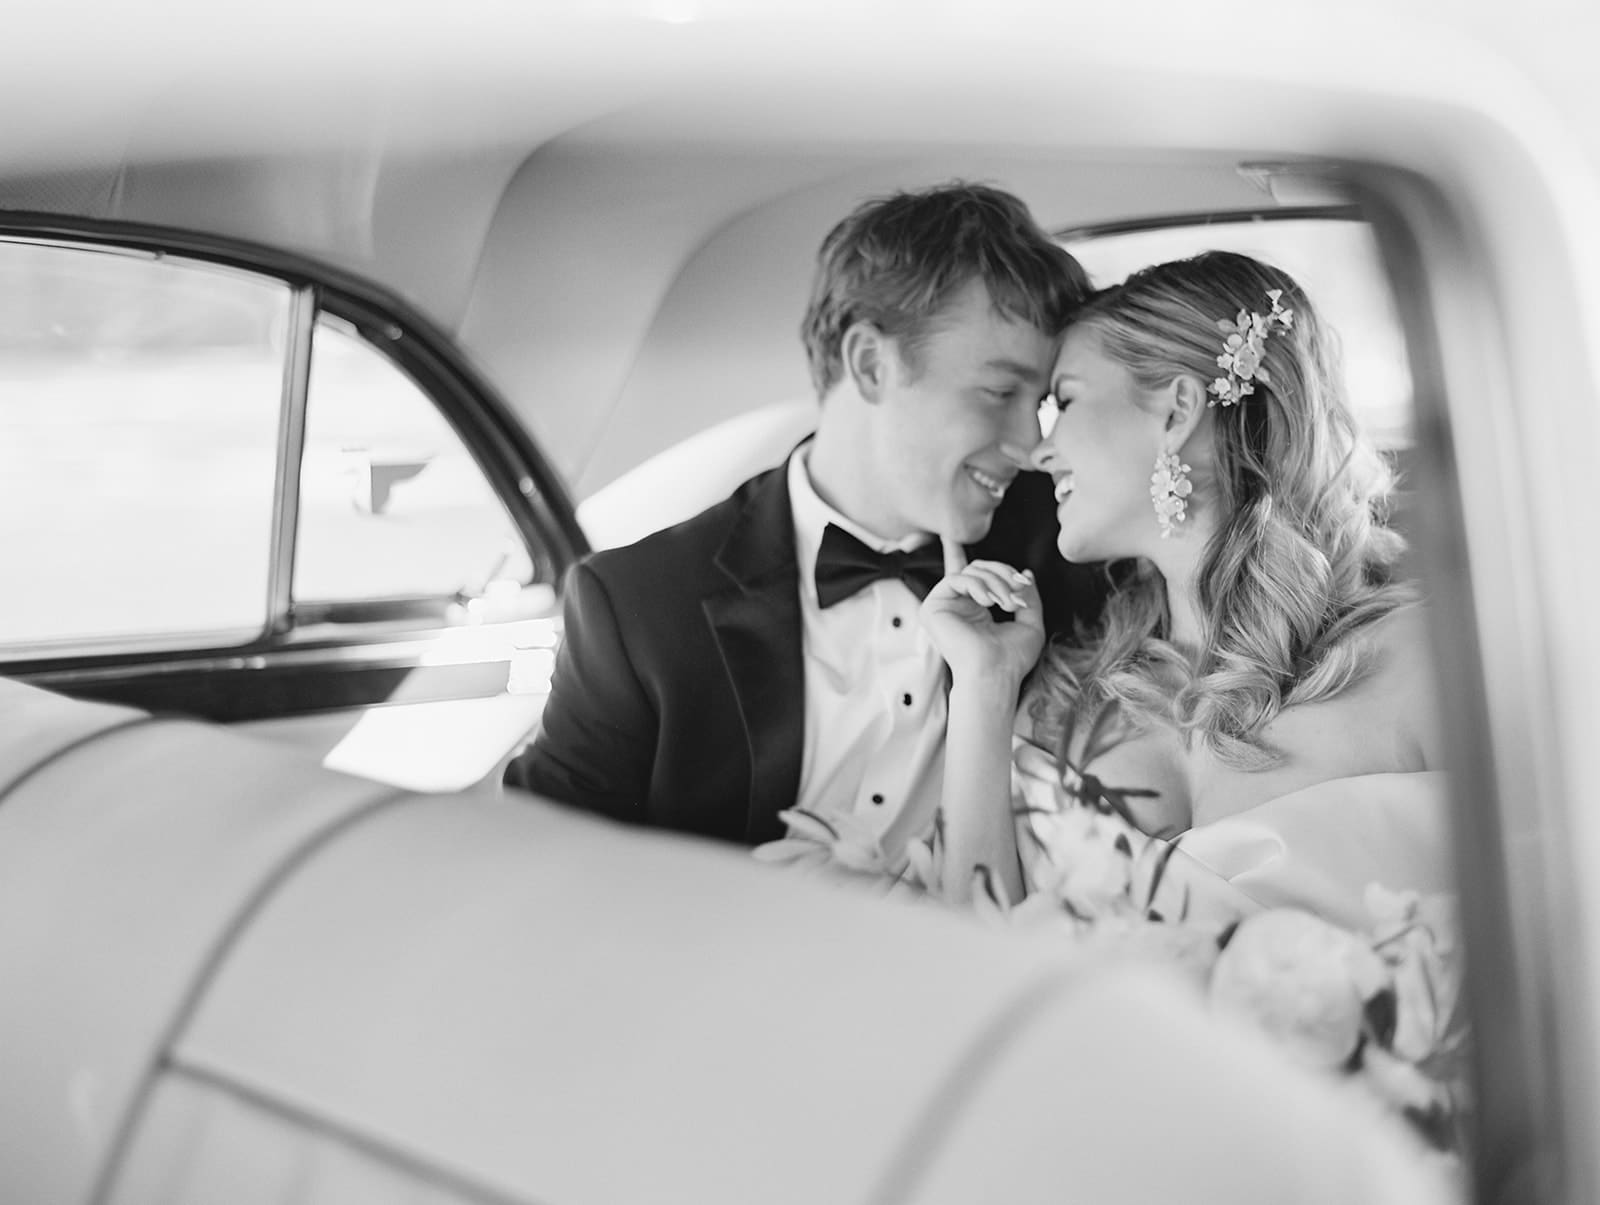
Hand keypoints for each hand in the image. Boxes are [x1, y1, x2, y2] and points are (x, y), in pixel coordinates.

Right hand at [919, 555, 1044, 688]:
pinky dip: (977, 585)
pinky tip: (989, 602)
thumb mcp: (1030, 622)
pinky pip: (956, 578)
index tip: (951, 537)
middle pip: (979, 568)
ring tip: (1008, 604)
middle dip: (1003, 574)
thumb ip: (1028, 596)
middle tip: (1017, 595)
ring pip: (970, 571)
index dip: (956, 553)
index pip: (967, 575)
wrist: (995, 675)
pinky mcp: (932, 607)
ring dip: (996, 582)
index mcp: (974, 609)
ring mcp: (943, 606)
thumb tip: (1026, 572)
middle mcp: (956, 605)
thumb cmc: (1011, 658)